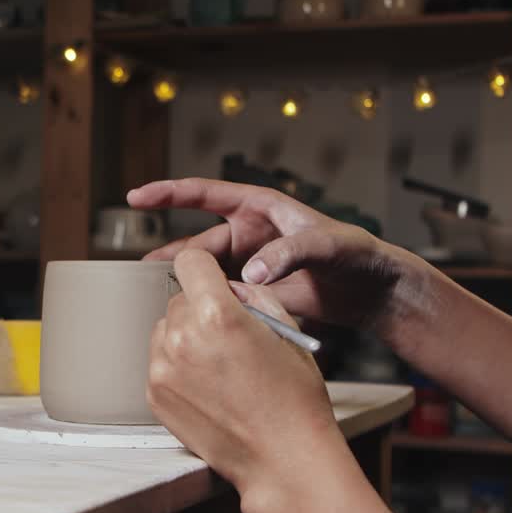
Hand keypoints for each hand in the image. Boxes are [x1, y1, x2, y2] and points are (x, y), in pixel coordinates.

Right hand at [128, 178, 415, 332]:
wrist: (374, 290)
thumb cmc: (358, 254)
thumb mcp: (326, 245)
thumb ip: (289, 253)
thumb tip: (251, 272)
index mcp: (260, 207)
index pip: (204, 194)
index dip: (168, 193)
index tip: (137, 196)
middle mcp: (250, 234)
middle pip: (199, 244)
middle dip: (175, 259)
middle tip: (151, 275)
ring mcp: (251, 264)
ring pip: (208, 274)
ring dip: (190, 286)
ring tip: (165, 300)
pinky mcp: (257, 293)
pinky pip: (224, 297)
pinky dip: (211, 306)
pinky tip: (199, 319)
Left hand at [147, 249, 343, 490]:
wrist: (282, 459)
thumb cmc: (293, 399)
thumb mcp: (286, 330)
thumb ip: (253, 296)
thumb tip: (229, 286)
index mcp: (217, 315)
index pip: (190, 262)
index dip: (205, 268)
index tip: (211, 278)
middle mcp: (182, 338)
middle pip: (179, 298)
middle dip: (202, 308)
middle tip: (229, 335)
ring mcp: (163, 368)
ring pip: (167, 329)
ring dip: (187, 337)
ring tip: (221, 366)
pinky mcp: (155, 394)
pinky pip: (161, 361)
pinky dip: (179, 366)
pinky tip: (210, 387)